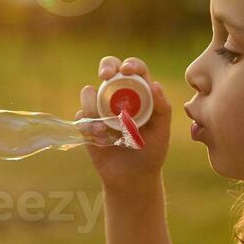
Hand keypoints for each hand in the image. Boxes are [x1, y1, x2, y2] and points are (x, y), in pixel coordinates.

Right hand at [77, 56, 171, 191]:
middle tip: (106, 75)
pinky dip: (90, 125)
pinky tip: (101, 139)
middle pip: (108, 69)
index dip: (130, 65)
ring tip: (105, 128)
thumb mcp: (161, 132)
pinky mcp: (87, 124)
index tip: (128, 70)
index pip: (134, 70)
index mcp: (139, 93)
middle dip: (106, 66)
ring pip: (90, 92)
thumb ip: (162, 109)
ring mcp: (100, 109)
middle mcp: (118, 96)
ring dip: (94, 105)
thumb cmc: (151, 152)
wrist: (133, 178)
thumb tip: (155, 85)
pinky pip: (82, 116)